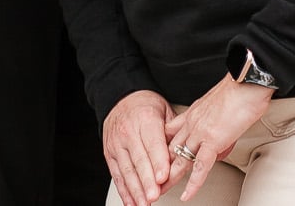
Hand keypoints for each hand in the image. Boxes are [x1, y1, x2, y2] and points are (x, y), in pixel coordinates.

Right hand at [102, 90, 175, 205]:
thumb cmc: (146, 107)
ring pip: (127, 170)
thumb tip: (185, 153)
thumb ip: (173, 133)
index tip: (163, 176)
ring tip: (144, 203)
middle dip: (147, 181)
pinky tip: (131, 202)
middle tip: (154, 195)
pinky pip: (116, 174)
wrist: (121, 99)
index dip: (158, 162)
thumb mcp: (164, 111)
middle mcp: (128, 131)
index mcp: (145, 119)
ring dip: (136, 190)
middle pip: (139, 160)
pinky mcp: (109, 153)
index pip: (153, 143)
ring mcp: (116, 143)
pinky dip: (124, 190)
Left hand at [162, 77, 271, 201]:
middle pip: (171, 150)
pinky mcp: (213, 140)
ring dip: (169, 179)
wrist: (246, 82)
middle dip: (160, 168)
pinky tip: (186, 194)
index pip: (171, 135)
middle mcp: (192, 123)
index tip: (157, 160)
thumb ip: (214, 126)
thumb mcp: (219, 108)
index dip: (163, 150)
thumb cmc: (239, 92)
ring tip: (160, 192)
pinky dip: (193, 183)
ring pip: (180, 160)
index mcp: (193, 114)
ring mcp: (200, 132)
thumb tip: (219, 145)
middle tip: (152, 182)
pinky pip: (200, 166)